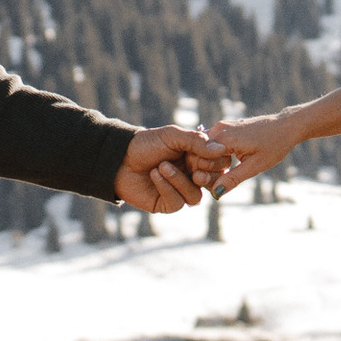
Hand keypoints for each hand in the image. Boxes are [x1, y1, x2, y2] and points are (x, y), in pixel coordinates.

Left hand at [115, 126, 230, 212]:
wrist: (119, 158)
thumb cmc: (147, 144)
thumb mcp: (173, 137)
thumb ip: (196, 141)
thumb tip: (221, 150)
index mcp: (196, 158)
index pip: (219, 166)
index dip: (214, 163)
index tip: (200, 155)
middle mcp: (191, 176)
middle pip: (212, 184)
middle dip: (203, 176)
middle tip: (193, 168)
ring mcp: (179, 192)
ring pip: (195, 197)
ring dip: (179, 181)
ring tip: (161, 167)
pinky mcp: (166, 204)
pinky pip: (177, 202)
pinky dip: (166, 187)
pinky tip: (154, 175)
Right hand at [202, 109, 306, 196]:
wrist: (286, 126)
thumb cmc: (274, 145)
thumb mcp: (255, 166)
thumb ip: (233, 179)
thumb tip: (216, 193)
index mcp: (224, 137)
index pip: (198, 158)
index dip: (203, 175)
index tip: (214, 185)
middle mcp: (219, 128)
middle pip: (197, 153)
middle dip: (204, 170)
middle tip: (219, 181)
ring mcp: (221, 126)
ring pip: (203, 149)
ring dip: (209, 163)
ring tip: (224, 174)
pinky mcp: (225, 127)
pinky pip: (211, 144)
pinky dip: (215, 156)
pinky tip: (227, 165)